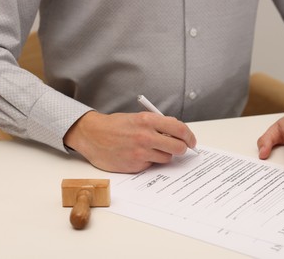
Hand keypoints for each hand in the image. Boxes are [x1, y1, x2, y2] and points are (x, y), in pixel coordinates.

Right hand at [63, 111, 196, 172]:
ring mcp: (140, 153)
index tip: (191, 141)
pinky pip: (151, 166)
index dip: (189, 136)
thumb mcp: (138, 117)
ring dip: (164, 155)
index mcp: (148, 120)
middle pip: (178, 148)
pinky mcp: (135, 165)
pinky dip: (149, 161)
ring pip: (167, 159)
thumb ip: (158, 124)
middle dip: (181, 148)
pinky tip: (138, 155)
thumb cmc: (115, 126)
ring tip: (151, 149)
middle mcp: (146, 137)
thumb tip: (177, 132)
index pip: (180, 129)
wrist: (92, 135)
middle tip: (178, 148)